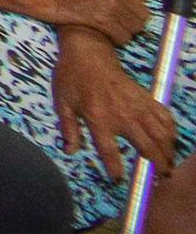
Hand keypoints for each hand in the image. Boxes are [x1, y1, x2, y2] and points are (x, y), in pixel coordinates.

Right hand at [41, 0, 151, 43]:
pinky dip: (118, 38)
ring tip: (116, 29)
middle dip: (132, 20)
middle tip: (120, 22)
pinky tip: (109, 35)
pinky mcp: (100, 22)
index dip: (135, 4)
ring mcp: (108, 6)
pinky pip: (122, 36)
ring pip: (134, 27)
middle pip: (141, 13)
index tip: (126, 8)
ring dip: (127, 30)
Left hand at [55, 46, 178, 184]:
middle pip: (147, 146)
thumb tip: (70, 152)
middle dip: (157, 165)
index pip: (109, 150)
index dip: (115, 168)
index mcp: (98, 118)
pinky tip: (171, 141)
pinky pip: (165, 117)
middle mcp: (122, 114)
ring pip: (162, 134)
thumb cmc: (72, 79)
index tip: (119, 180)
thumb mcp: (62, 103)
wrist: (88, 54)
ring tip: (169, 164)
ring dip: (168, 151)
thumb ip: (68, 129)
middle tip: (161, 178)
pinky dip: (172, 131)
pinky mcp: (146, 97)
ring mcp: (138, 105)